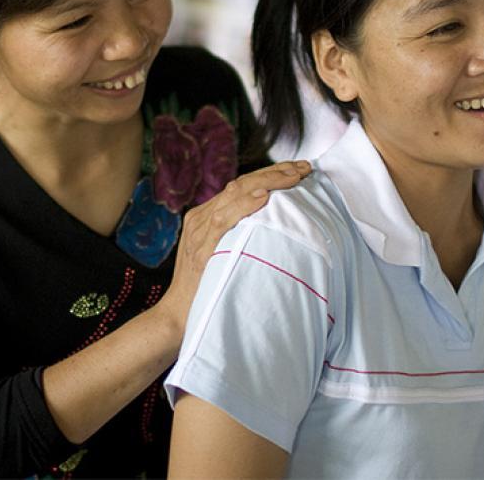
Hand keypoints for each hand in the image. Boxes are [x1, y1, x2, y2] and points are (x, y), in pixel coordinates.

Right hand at [157, 160, 312, 332]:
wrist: (179, 316)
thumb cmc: (205, 289)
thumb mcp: (220, 254)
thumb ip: (236, 235)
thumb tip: (271, 225)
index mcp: (205, 216)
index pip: (241, 186)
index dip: (270, 174)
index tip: (297, 170)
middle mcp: (200, 218)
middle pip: (240, 184)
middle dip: (275, 172)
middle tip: (304, 167)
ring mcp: (199, 231)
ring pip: (234, 194)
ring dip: (268, 182)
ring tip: (294, 175)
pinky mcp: (201, 247)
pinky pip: (223, 219)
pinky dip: (244, 206)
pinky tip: (263, 196)